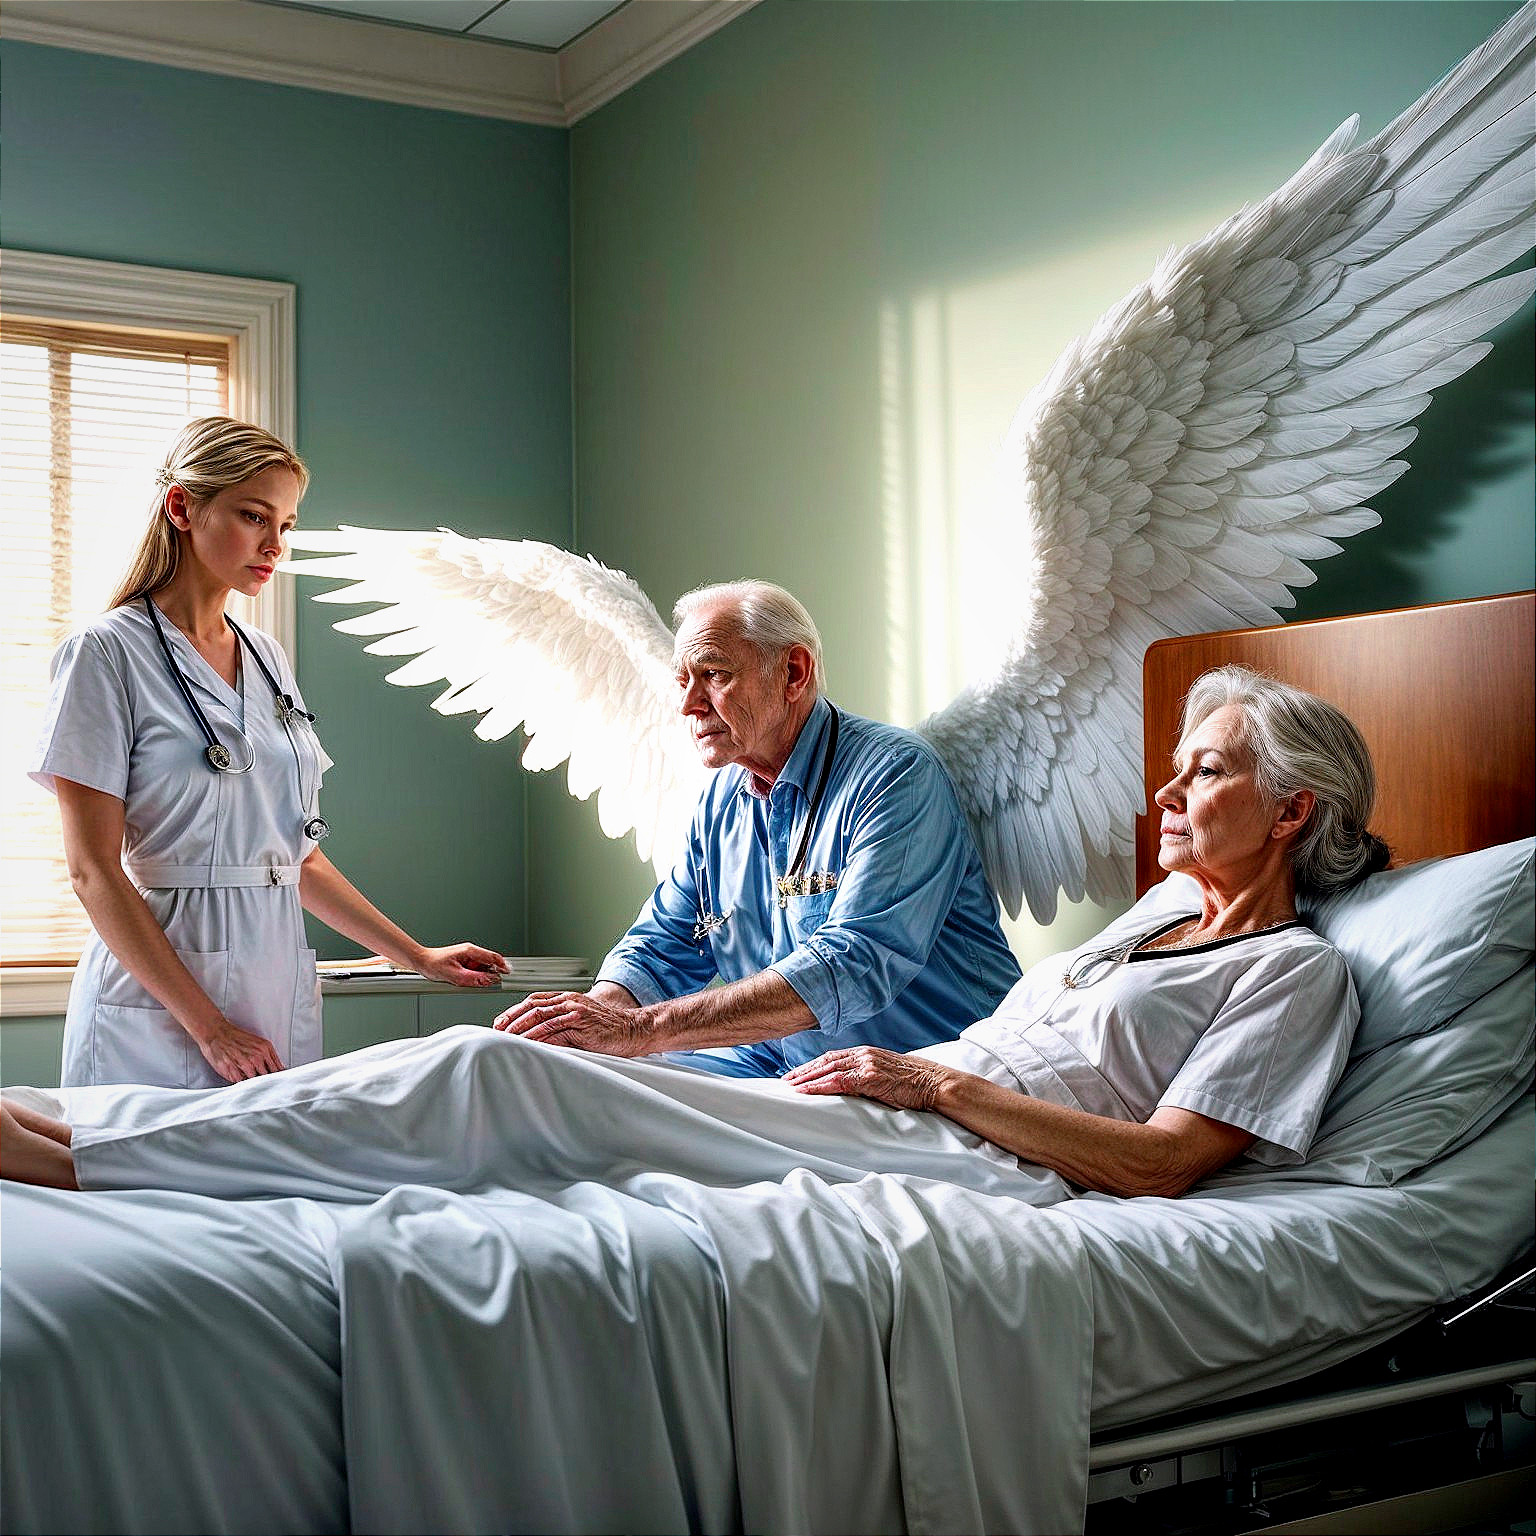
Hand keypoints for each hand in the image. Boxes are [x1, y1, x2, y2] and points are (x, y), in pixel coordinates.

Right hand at [190, 1019, 285, 1082]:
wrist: (216, 1032)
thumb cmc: (235, 1037)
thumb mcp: (258, 1043)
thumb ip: (269, 1056)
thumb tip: (278, 1070)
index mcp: (265, 1049)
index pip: (277, 1069)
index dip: (278, 1078)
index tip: (278, 1083)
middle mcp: (257, 1057)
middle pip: (267, 1077)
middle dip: (266, 1082)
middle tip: (265, 1086)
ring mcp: (244, 1064)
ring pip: (254, 1081)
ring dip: (253, 1084)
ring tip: (251, 1084)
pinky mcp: (232, 1070)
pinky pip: (241, 1083)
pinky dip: (241, 1084)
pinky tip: (240, 1081)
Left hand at [415, 943, 506, 986]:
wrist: (422, 961)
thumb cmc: (433, 964)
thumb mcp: (455, 975)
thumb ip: (474, 978)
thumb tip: (490, 980)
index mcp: (470, 951)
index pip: (493, 957)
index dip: (503, 966)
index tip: (508, 975)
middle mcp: (470, 952)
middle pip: (489, 964)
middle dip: (488, 975)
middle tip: (483, 984)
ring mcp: (468, 956)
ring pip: (482, 969)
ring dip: (478, 977)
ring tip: (464, 982)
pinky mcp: (464, 962)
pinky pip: (474, 971)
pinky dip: (472, 977)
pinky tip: (462, 980)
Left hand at [492, 990, 651, 1056]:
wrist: (633, 1029)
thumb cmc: (609, 1029)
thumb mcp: (581, 1022)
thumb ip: (561, 1025)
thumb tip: (538, 1037)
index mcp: (567, 998)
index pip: (534, 1001)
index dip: (514, 1011)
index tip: (500, 1023)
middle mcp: (569, 1001)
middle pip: (532, 1006)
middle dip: (512, 1018)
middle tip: (497, 1031)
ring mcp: (576, 1010)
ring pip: (540, 1016)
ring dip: (521, 1028)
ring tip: (507, 1038)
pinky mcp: (582, 1023)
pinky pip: (555, 1029)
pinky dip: (539, 1036)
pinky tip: (528, 1043)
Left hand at [784, 1046, 953, 1111]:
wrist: (935, 1083)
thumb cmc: (915, 1083)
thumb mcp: (887, 1073)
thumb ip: (869, 1075)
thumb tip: (853, 1086)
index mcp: (866, 1052)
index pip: (832, 1056)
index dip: (812, 1065)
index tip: (797, 1074)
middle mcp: (864, 1054)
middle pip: (825, 1061)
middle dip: (804, 1071)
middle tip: (786, 1081)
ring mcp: (867, 1064)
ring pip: (828, 1069)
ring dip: (807, 1079)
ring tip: (791, 1087)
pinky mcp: (871, 1077)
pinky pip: (839, 1081)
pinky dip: (821, 1086)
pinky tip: (808, 1091)